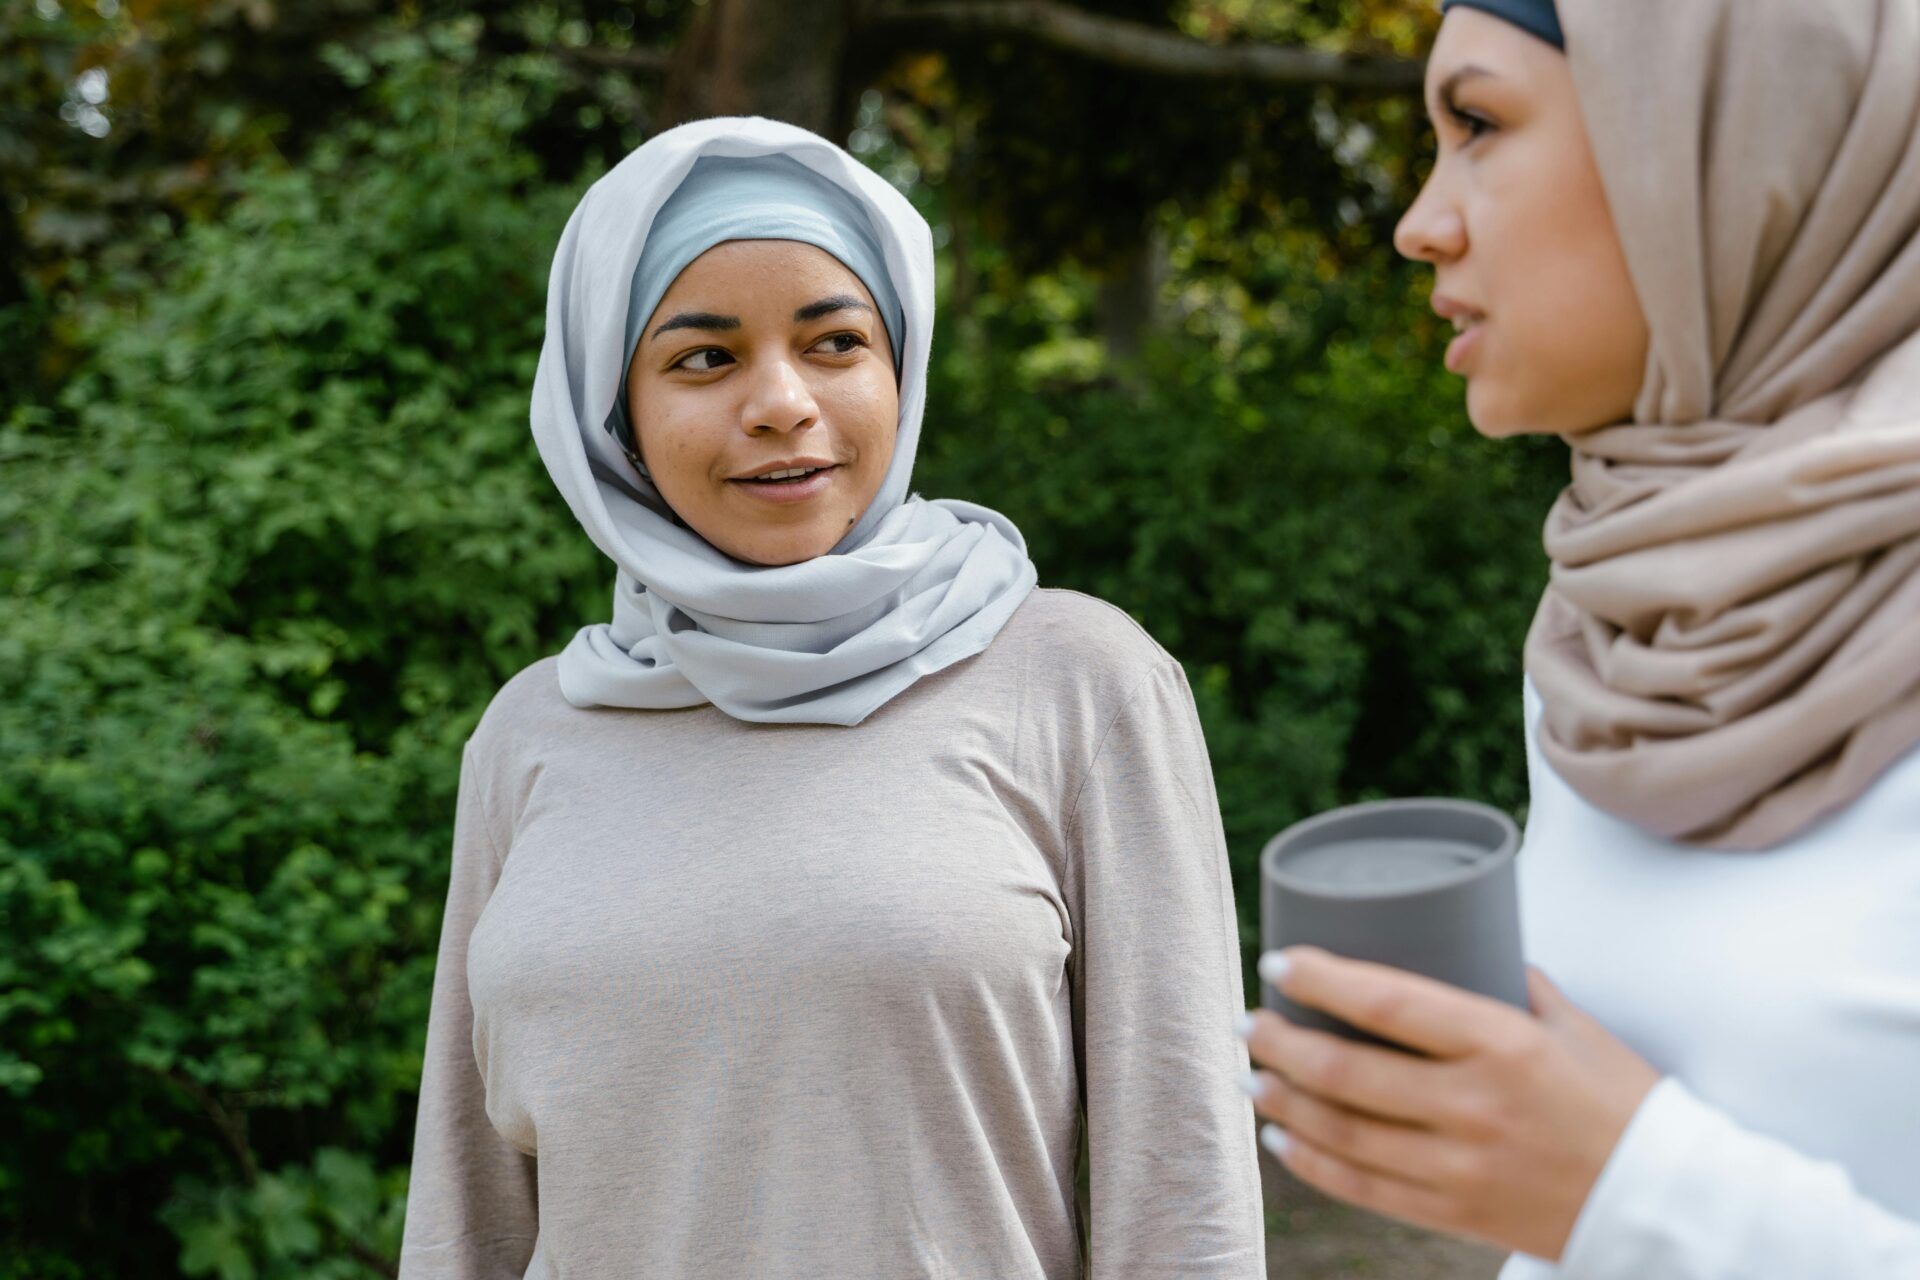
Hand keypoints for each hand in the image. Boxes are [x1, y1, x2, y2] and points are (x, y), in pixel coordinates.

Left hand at [1235, 947, 1659, 1259]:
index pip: (1389, 1004)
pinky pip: (1365, 1191)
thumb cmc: (1625, 1101)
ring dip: (1284, 1104)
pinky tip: (1284, 1140)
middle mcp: (1475, 1107)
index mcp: (1504, 1045)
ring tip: (1252, 1078)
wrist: (1670, 1202)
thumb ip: (1514, 985)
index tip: (1280, 963)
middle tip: (1247, 1023)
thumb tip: (1465, 941)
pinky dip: (1314, 1164)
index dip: (1322, 982)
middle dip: (1282, 1046)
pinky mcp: (1458, 1215)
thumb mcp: (1575, 1026)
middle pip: (1348, 1075)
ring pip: (1344, 1135)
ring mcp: (1462, 1169)